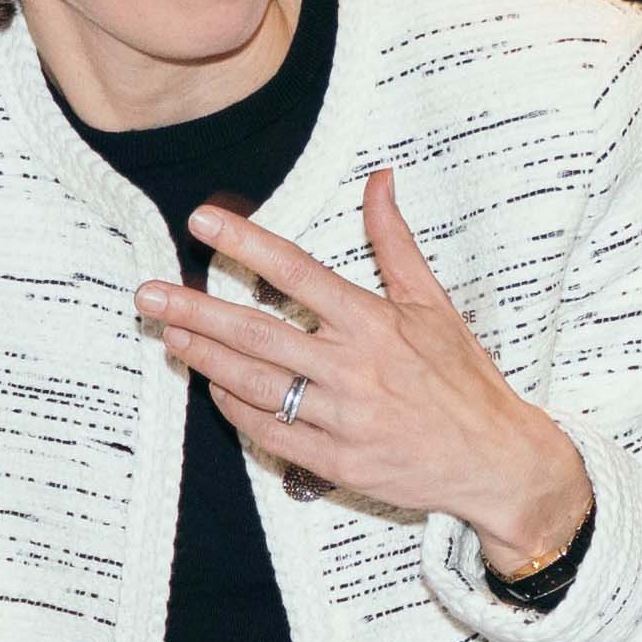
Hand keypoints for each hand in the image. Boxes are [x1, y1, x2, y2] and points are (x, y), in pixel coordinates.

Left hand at [137, 167, 595, 576]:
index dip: (246, 243)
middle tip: (148, 292)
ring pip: (254, 383)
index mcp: (374, 322)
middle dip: (195, 310)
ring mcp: (341, 418)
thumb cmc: (462, 378)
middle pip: (256, 333)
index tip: (202, 222)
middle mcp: (352, 368)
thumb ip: (395, 242)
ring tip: (168, 333)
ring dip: (204, 358)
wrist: (493, 459)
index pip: (297, 272)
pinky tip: (215, 388)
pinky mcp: (335, 461)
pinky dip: (237, 409)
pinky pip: (270, 432)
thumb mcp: (433, 304)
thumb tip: (380, 180)